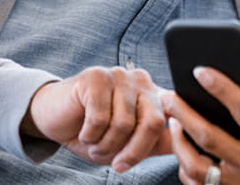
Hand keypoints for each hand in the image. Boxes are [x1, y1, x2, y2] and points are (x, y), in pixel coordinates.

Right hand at [22, 66, 171, 172]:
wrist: (52, 117)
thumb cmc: (93, 131)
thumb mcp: (128, 143)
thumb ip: (156, 142)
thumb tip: (187, 152)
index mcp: (153, 94)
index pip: (170, 122)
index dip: (158, 147)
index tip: (133, 164)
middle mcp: (140, 80)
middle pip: (151, 123)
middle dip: (133, 152)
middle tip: (116, 165)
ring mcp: (118, 75)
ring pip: (124, 124)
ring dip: (105, 146)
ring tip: (94, 145)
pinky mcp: (95, 76)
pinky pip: (100, 118)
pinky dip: (90, 135)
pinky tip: (83, 133)